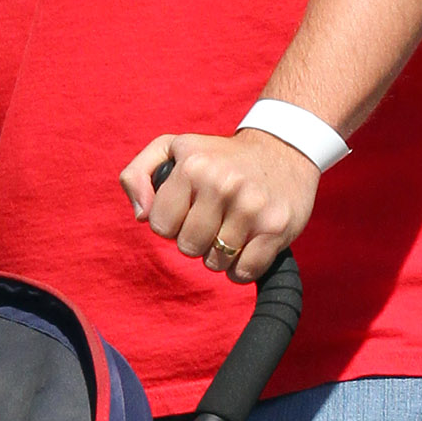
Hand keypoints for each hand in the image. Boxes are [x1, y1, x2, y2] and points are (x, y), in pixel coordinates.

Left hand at [120, 129, 318, 283]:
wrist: (284, 148)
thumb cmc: (219, 156)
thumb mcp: (172, 148)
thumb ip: (137, 175)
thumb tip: (140, 215)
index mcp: (193, 165)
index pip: (160, 225)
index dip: (171, 222)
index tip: (188, 208)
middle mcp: (223, 184)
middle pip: (187, 247)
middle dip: (195, 240)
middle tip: (212, 219)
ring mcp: (252, 207)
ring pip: (216, 262)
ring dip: (220, 254)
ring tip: (232, 227)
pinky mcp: (276, 228)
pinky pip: (244, 272)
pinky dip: (242, 267)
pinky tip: (248, 243)